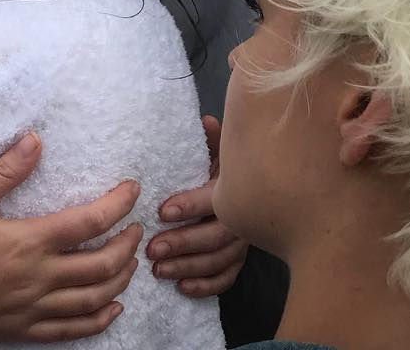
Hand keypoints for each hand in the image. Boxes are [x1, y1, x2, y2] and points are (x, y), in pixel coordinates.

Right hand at [0, 133, 141, 343]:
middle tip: (136, 226)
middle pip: (102, 266)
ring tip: (130, 260)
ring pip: (94, 301)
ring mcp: (31, 311)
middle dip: (127, 244)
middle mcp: (37, 280)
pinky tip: (111, 308)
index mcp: (27, 243)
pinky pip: (72, 331)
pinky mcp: (21, 332)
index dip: (117, 204)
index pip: (88, 222)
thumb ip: (5, 171)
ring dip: (121, 280)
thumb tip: (36, 140)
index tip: (132, 188)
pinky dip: (99, 320)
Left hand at [147, 115, 247, 297]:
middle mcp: (244, 217)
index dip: (190, 206)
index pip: (215, 199)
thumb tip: (207, 121)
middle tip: (153, 248)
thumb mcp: (222, 150)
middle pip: (216, 236)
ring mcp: (244, 243)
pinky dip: (205, 285)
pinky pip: (226, 278)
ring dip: (188, 267)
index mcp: (235, 188)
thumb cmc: (227, 167)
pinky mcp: (239, 260)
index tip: (162, 211)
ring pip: (220, 261)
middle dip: (183, 243)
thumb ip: (213, 139)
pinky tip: (182, 288)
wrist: (256, 187)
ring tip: (159, 270)